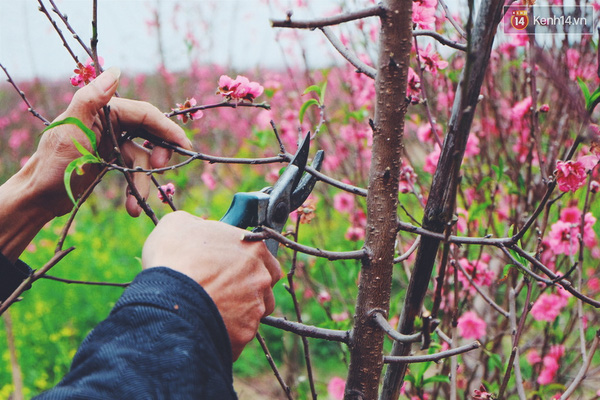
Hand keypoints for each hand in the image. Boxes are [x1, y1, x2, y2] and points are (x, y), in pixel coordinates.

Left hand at [23, 66, 192, 216]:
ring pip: (142, 158)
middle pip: (149, 134)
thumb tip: (116, 71)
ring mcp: (112, 143)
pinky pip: (134, 172)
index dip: (167, 129)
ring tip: (138, 202)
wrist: (38, 198)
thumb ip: (91, 98)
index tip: (183, 145)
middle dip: (159, 153)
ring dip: (143, 181)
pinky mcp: (112, 161)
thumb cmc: (52, 164)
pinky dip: (136, 189)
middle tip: (161, 168)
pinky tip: (132, 206)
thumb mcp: (71, 129)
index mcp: (103, 110)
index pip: (145, 115)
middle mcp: (110, 123)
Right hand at [141, 211, 281, 359]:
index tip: (229, 270)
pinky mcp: (244, 334)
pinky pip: (238, 335)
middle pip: (263, 287)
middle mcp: (262, 278)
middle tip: (221, 292)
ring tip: (211, 312)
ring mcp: (256, 308)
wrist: (167, 298)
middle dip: (247, 290)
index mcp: (254, 249)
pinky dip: (225, 333)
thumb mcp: (179, 224)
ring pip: (253, 313)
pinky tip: (205, 327)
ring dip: (238, 313)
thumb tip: (197, 228)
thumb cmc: (174, 257)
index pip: (264, 258)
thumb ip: (198, 225)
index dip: (246, 265)